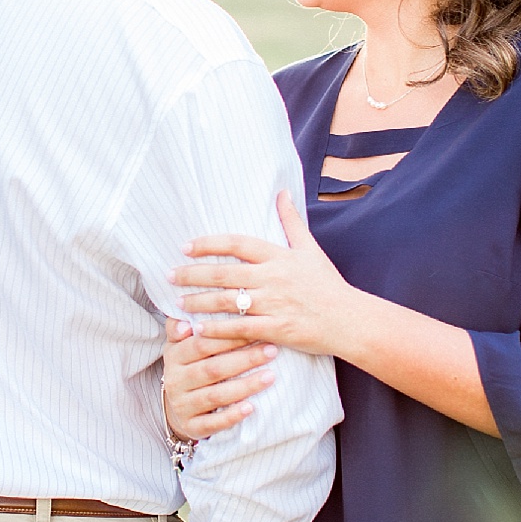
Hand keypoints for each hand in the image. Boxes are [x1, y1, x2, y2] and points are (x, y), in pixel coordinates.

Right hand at [164, 319, 278, 439]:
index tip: (256, 330)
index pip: (201, 345)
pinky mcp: (192, 427)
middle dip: (244, 359)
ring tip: (271, 376)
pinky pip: (213, 423)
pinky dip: (232, 416)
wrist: (178, 408)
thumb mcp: (181, 346)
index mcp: (174, 357)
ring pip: (215, 396)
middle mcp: (175, 381)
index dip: (229, 338)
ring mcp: (182, 406)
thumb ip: (181, 328)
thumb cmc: (188, 367)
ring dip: (245, 386)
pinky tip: (251, 408)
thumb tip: (185, 323)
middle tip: (272, 350)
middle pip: (212, 369)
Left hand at [173, 191, 361, 358]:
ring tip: (178, 302)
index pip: (237, 243)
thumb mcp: (310, 249)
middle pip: (224, 272)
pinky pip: (240, 329)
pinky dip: (217, 330)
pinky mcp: (277, 329)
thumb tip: (282, 192)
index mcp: (279, 256)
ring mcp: (274, 304)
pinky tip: (198, 329)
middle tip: (170, 274)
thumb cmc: (328, 285)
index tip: (186, 246)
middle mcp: (273, 278)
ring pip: (227, 301)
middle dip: (193, 274)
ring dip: (199, 301)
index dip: (208, 243)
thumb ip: (292, 221)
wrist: (350, 320)